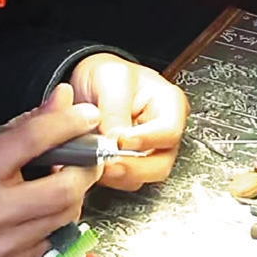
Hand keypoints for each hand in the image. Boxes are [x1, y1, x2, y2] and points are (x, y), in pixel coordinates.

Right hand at [0, 83, 102, 256]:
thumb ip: (27, 123)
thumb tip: (65, 98)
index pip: (30, 141)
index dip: (65, 123)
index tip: (88, 114)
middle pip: (62, 188)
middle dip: (85, 167)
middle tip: (90, 154)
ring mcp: (6, 242)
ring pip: (68, 212)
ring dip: (78, 190)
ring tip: (69, 176)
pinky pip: (61, 233)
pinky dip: (65, 214)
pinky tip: (54, 203)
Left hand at [69, 53, 189, 190]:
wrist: (87, 84)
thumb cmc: (105, 75)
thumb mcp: (110, 78)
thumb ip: (114, 108)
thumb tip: (114, 142)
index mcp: (169, 104)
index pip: (169, 132)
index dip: (146, 140)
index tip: (120, 141)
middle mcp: (163, 132)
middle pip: (161, 164)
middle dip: (132, 167)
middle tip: (106, 163)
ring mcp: (148, 151)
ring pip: (142, 178)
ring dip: (116, 175)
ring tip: (94, 163)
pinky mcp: (130, 165)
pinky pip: (122, 181)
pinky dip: (106, 178)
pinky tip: (91, 166)